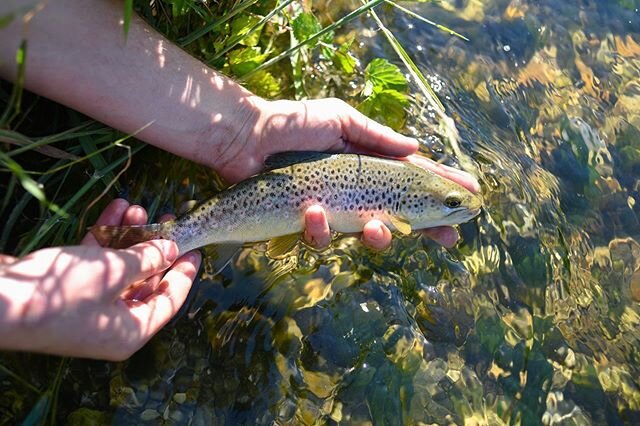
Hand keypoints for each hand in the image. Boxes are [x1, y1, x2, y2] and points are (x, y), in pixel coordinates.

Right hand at [0, 199, 200, 359]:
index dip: (185, 273)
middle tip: (168, 220)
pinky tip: (115, 208)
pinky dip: (105, 238)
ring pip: (119, 269)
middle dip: (155, 247)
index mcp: (131, 332)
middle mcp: (112, 324)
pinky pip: (95, 264)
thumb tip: (171, 248)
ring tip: (139, 208)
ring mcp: (88, 308)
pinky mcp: (68, 291)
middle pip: (145, 282)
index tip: (196, 249)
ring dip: (129, 237)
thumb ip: (147, 259)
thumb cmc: (63, 295)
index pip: (170, 302)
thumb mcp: (114, 272)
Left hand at [219, 98, 479, 250]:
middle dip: (427, 230)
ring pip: (368, 236)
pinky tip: (313, 211)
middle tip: (448, 239)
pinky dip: (321, 227)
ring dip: (378, 236)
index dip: (442, 191)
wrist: (249, 137)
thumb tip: (417, 150)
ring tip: (374, 226)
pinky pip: (323, 237)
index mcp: (370, 165)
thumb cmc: (296, 123)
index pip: (414, 181)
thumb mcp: (342, 120)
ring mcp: (335, 210)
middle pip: (402, 216)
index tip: (472, 200)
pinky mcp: (307, 223)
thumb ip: (378, 137)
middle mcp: (357, 191)